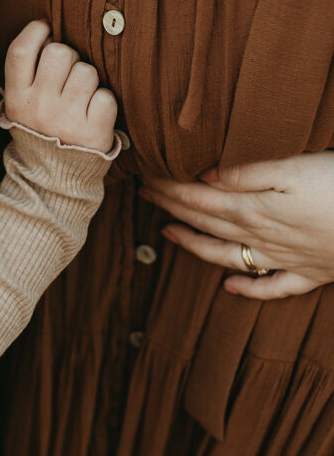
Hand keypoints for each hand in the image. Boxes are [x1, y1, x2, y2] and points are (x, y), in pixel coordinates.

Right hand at [3, 20, 116, 151]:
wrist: (52, 180)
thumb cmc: (40, 128)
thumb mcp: (20, 104)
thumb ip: (27, 71)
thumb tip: (47, 27)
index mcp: (17, 98)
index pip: (21, 50)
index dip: (36, 30)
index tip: (47, 27)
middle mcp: (39, 108)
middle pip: (59, 52)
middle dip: (69, 56)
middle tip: (67, 74)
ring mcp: (67, 121)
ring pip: (87, 71)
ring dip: (89, 79)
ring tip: (81, 97)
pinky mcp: (94, 133)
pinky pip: (106, 97)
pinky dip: (104, 102)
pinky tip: (94, 113)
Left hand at [141, 151, 333, 299]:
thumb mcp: (293, 167)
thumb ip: (246, 172)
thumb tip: (204, 176)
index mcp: (254, 209)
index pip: (198, 198)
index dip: (169, 188)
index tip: (144, 177)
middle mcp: (264, 238)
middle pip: (207, 222)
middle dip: (172, 208)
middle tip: (143, 194)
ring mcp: (287, 259)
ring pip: (229, 256)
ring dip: (195, 245)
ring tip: (167, 234)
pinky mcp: (312, 273)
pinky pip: (272, 286)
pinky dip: (248, 288)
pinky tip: (229, 287)